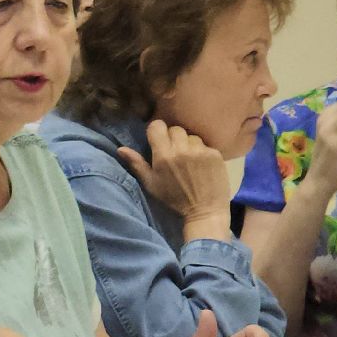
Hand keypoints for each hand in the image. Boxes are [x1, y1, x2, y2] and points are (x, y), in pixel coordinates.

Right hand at [116, 120, 231, 242]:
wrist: (204, 211)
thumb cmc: (174, 199)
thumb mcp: (151, 184)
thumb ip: (136, 164)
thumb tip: (120, 149)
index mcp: (163, 156)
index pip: (157, 126)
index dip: (157, 131)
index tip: (158, 140)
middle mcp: (181, 150)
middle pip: (175, 129)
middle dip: (173, 138)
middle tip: (174, 153)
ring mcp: (200, 151)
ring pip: (191, 136)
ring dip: (189, 145)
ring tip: (189, 160)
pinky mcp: (215, 154)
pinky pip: (205, 145)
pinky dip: (202, 152)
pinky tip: (202, 166)